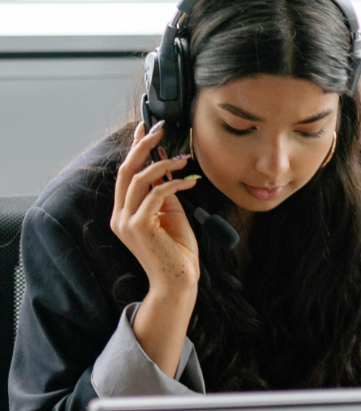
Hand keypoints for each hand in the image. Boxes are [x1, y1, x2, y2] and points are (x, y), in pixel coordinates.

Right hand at [111, 121, 201, 375]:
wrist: (179, 284)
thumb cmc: (179, 254)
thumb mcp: (173, 217)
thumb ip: (166, 195)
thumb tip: (168, 167)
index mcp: (125, 212)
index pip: (126, 173)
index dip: (134, 148)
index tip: (145, 127)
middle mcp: (120, 215)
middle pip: (125, 170)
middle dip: (142, 146)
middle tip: (160, 129)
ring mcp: (126, 222)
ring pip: (138, 179)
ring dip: (162, 164)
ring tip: (184, 158)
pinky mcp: (138, 228)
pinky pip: (155, 195)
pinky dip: (174, 184)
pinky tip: (190, 181)